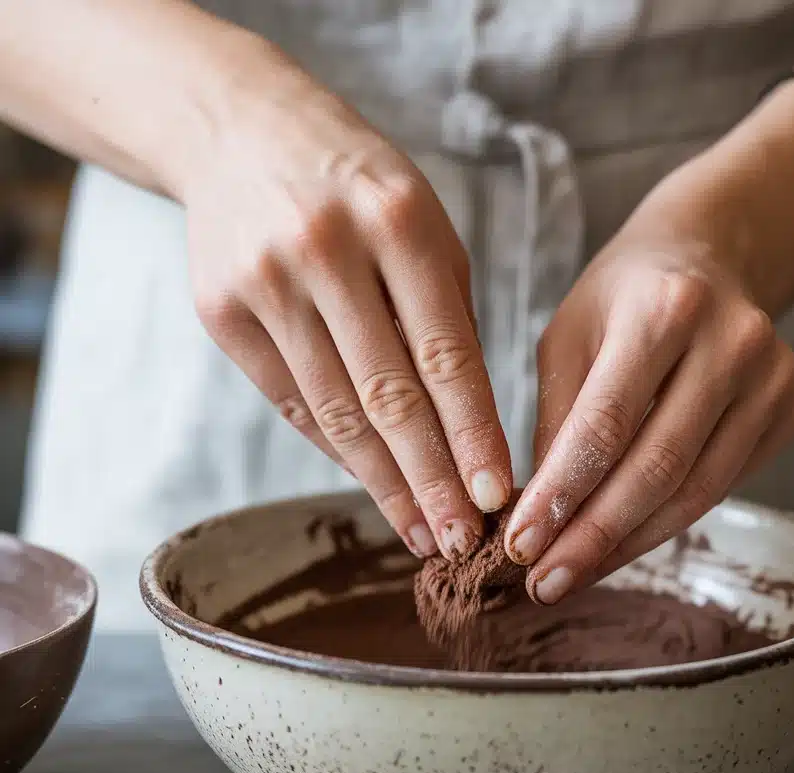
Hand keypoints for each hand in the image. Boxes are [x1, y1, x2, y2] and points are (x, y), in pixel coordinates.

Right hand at [183, 55, 510, 558]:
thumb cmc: (360, 187)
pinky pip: (292, 402)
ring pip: (336, 412)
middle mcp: (326, 251)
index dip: (473, 434)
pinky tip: (374, 488)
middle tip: (462, 542)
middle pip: (389, 396)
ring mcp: (265, 283)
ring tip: (422, 534)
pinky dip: (338, 452)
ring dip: (384, 484)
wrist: (241, 134)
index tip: (498, 495)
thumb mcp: (424, 225)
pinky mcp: (222, 312)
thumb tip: (470, 434)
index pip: (445, 354)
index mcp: (398, 221)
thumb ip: (447, 318)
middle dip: (431, 480)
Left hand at [503, 201, 793, 603]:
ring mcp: (774, 377)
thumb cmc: (622, 301)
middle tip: (545, 583)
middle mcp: (732, 342)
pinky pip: (722, 485)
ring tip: (576, 575)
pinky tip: (624, 542)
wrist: (707, 258)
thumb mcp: (569, 339)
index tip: (521, 547)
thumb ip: (556, 422)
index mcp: (664, 310)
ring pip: (696, 491)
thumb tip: (540, 518)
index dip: (562, 495)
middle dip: (593, 537)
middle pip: (656, 468)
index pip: (606, 424)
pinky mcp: (793, 406)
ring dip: (629, 544)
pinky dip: (668, 522)